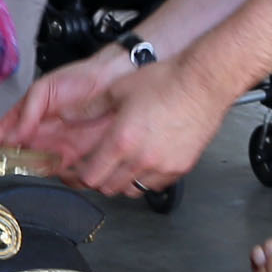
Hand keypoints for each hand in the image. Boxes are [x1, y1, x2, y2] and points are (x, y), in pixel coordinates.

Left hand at [0, 53, 230, 194]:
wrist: (204, 82)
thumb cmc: (165, 81)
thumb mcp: (118, 90)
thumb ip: (90, 108)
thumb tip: (67, 114)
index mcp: (121, 141)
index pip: (91, 178)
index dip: (83, 174)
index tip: (82, 167)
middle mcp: (141, 159)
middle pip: (109, 188)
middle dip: (101, 179)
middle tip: (100, 166)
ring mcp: (163, 166)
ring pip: (133, 190)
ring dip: (123, 181)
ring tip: (123, 163)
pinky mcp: (181, 168)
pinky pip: (156, 185)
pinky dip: (147, 179)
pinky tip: (146, 161)